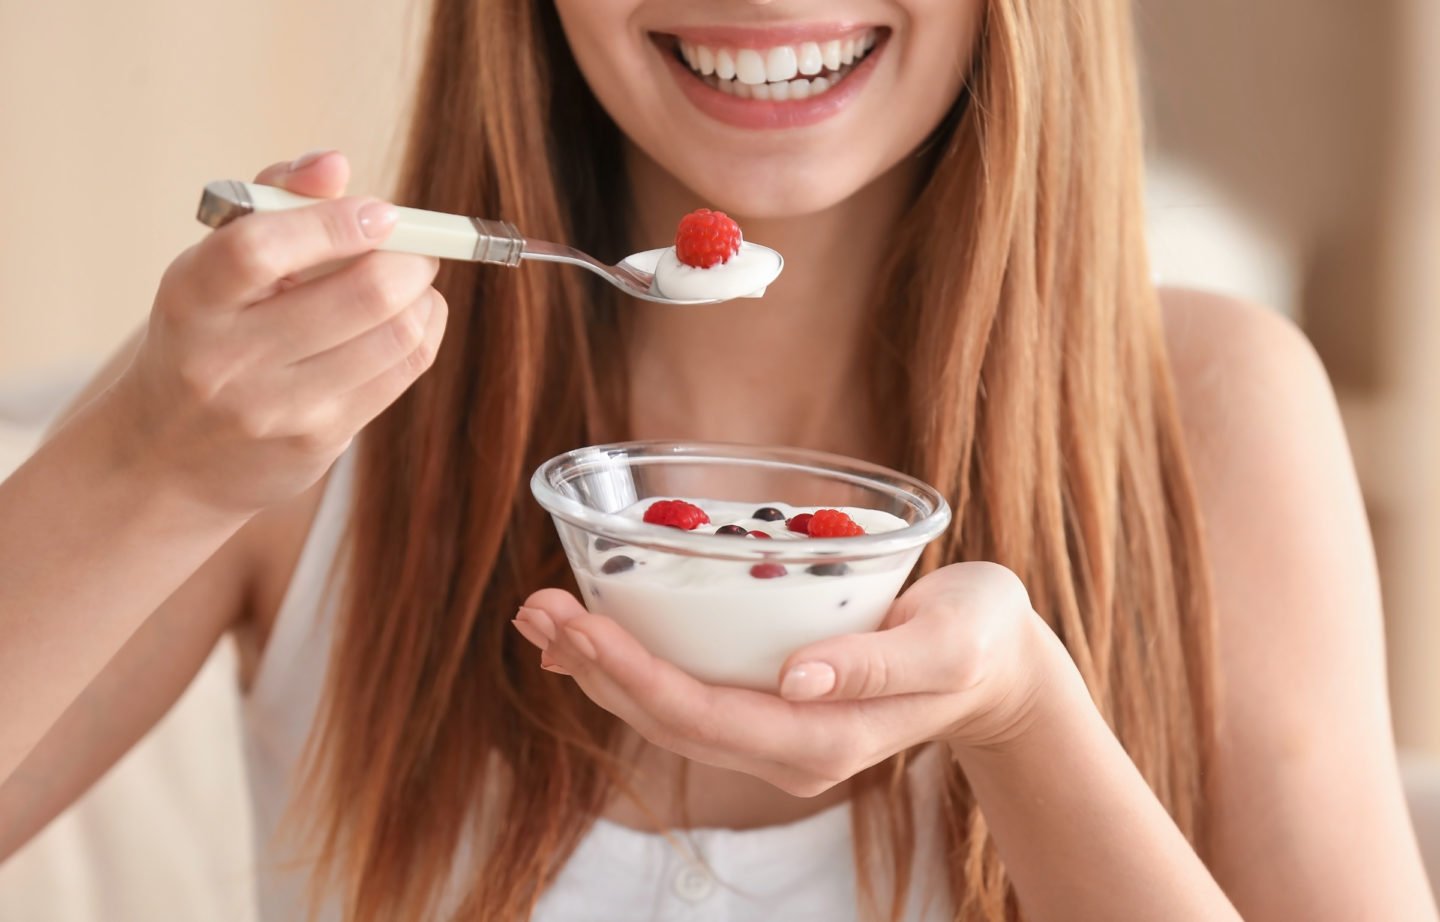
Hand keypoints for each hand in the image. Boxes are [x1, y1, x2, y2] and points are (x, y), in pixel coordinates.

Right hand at [108, 151, 446, 514]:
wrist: (164, 456)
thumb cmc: (204, 335)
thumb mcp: (214, 268)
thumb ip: (273, 204)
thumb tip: (335, 164)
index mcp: (192, 297)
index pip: (261, 249)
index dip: (335, 222)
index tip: (381, 212)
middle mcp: (227, 358)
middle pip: (360, 294)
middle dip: (409, 258)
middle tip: (415, 247)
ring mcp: (276, 408)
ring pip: (395, 336)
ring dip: (424, 296)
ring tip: (413, 281)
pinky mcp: (316, 442)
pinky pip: (401, 373)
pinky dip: (423, 331)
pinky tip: (411, 318)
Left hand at [516, 562, 1076, 796]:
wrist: (992, 664)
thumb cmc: (977, 639)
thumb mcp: (949, 641)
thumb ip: (879, 660)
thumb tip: (797, 677)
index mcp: (821, 740)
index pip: (703, 716)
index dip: (633, 674)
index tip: (579, 623)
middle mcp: (785, 749)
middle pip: (668, 719)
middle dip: (597, 667)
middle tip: (535, 609)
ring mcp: (773, 734)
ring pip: (668, 712)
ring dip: (601, 667)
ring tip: (541, 618)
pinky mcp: (768, 706)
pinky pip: (687, 695)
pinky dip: (634, 665)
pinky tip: (591, 636)